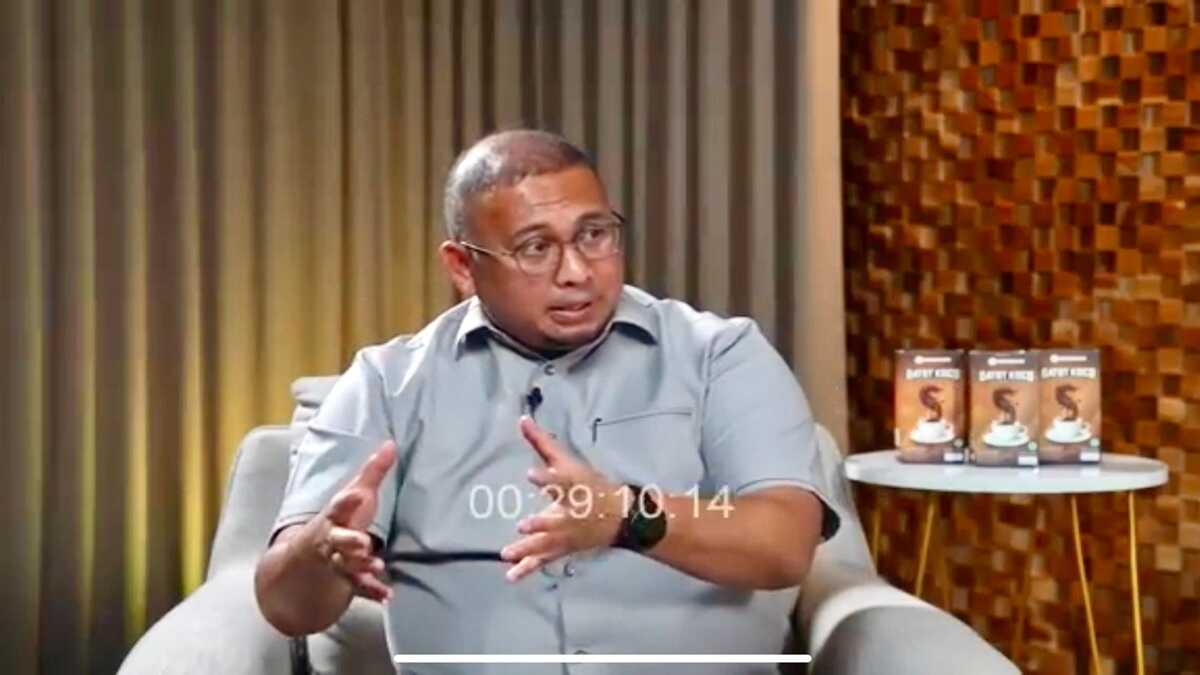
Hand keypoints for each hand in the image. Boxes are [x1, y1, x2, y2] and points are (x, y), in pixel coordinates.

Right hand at [310, 440, 395, 600]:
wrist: (310, 556)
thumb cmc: (342, 518)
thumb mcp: (356, 494)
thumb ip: (374, 472)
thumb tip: (392, 443)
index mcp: (335, 516)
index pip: (338, 506)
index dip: (347, 501)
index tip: (356, 495)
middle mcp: (333, 539)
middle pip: (338, 540)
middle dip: (350, 542)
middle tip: (363, 543)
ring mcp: (338, 561)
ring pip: (346, 565)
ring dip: (361, 567)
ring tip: (377, 567)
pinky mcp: (348, 579)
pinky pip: (359, 587)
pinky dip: (373, 592)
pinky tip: (387, 595)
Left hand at [501, 416, 626, 581]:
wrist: (618, 517)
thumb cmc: (588, 485)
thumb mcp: (567, 462)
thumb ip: (542, 443)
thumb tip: (521, 419)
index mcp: (572, 488)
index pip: (559, 481)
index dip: (545, 478)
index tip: (530, 474)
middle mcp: (569, 513)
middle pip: (554, 520)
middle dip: (540, 525)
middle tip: (522, 527)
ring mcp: (565, 535)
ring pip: (545, 544)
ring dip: (528, 549)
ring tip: (507, 554)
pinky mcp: (561, 548)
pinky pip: (543, 560)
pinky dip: (527, 568)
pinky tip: (510, 575)